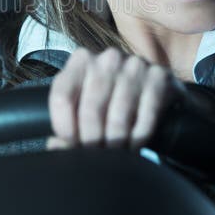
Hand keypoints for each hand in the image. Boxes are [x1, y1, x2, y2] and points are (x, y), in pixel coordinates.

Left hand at [47, 47, 203, 150]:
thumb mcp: (85, 103)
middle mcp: (108, 58)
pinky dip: (138, 139)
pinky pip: (145, 118)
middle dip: (92, 141)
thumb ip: (68, 124)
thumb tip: (55, 146)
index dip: (64, 128)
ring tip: (115, 153)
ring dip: (116, 144)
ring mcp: (135, 66)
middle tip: (96, 155)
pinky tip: (134, 145)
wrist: (155, 88)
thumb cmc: (111, 98)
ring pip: (117, 118)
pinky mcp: (159, 78)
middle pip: (90, 111)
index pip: (62, 97)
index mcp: (81, 60)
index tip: (72, 144)